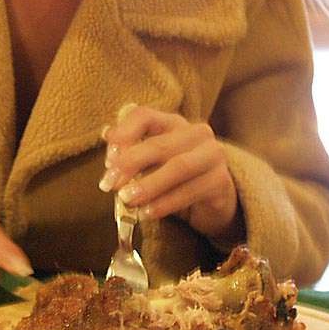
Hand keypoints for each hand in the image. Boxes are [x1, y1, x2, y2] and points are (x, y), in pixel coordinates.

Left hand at [99, 104, 240, 242]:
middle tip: (109, 184)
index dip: (124, 134)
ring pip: (178, 167)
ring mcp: (212, 155)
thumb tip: (107, 135)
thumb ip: (130, 151)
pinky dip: (165, 204)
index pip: (145, 116)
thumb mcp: (150, 164)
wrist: (212, 202)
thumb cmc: (174, 179)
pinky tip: (146, 213)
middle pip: (160, 144)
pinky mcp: (221, 181)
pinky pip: (190, 191)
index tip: (108, 158)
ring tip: (127, 200)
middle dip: (131, 164)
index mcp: (173, 123)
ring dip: (149, 185)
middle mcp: (196, 133)